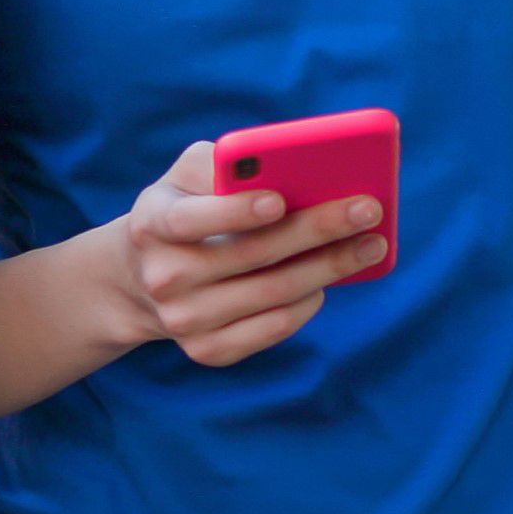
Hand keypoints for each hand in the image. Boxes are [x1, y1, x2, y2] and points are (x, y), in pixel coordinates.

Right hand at [109, 142, 386, 365]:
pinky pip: (274, 327)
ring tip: (371, 245)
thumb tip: (288, 167)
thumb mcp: (183, 179)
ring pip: (272, 293)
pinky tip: (327, 281)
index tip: (280, 199)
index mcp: (150, 225)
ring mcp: (182, 319)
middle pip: (250, 256)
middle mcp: (162, 277)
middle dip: (315, 230)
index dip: (235, 211)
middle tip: (368, 210)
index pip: (189, 220)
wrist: (142, 278)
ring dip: (329, 268)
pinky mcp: (206, 350)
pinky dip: (308, 302)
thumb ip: (222, 163)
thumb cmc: (184, 210)